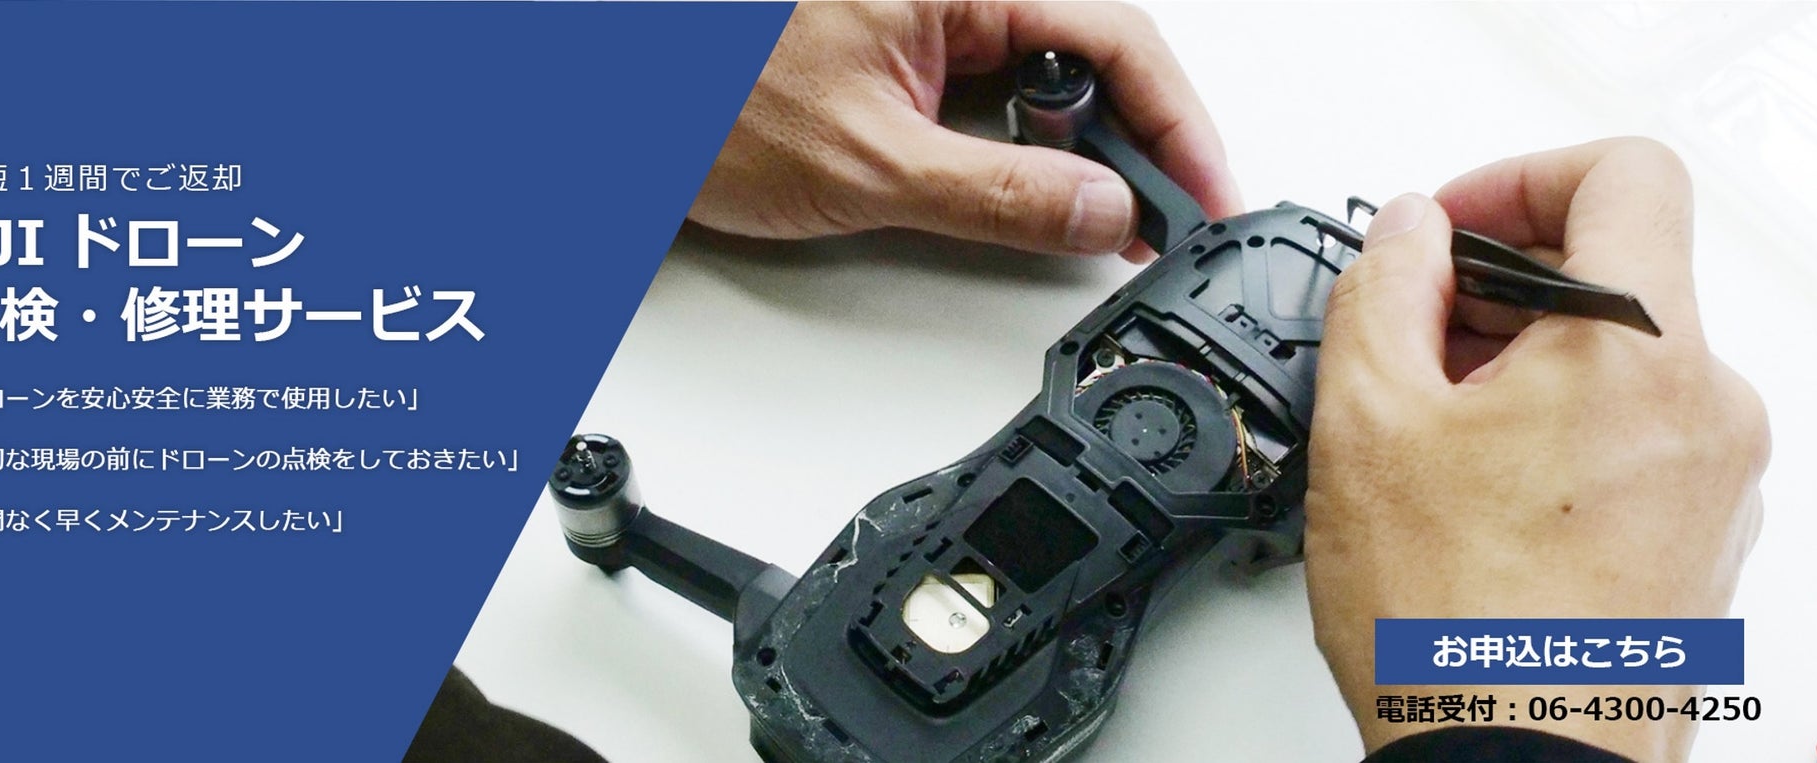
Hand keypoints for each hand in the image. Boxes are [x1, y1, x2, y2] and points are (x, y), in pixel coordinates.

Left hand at [687, 2, 1241, 261]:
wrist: (608, 104)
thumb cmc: (706, 102)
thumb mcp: (870, 166)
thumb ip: (1002, 196)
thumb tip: (1103, 214)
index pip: (1115, 38)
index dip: (1176, 125)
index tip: (1208, 195)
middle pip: (1093, 52)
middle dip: (1135, 137)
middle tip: (1160, 222)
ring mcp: (933, 12)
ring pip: (1049, 73)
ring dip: (1081, 146)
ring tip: (1099, 215)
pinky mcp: (910, 43)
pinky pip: (999, 85)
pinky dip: (1028, 143)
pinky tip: (1038, 189)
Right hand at [1305, 138, 1769, 759]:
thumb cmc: (1454, 627)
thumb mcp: (1367, 421)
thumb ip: (1384, 288)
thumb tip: (1410, 235)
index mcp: (1640, 348)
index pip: (1625, 174)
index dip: (1520, 176)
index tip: (1453, 227)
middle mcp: (1709, 405)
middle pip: (1621, 272)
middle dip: (1503, 286)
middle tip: (1412, 339)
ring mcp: (1720, 478)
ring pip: (1625, 361)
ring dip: (1529, 365)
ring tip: (1435, 435)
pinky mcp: (1705, 538)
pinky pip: (1641, 437)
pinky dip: (1565, 431)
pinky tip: (1481, 492)